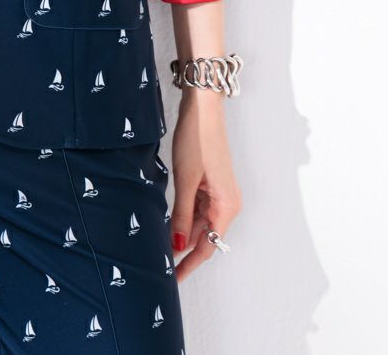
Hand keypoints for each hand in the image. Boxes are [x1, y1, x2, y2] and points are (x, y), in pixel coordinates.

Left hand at [168, 91, 241, 280]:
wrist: (203, 108)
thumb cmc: (197, 140)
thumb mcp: (185, 179)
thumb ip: (182, 214)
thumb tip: (178, 245)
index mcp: (226, 206)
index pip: (208, 246)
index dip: (189, 264)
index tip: (173, 279)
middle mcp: (227, 203)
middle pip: (205, 236)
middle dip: (184, 250)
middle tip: (161, 264)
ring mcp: (219, 193)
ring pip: (200, 222)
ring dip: (182, 232)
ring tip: (160, 244)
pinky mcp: (210, 183)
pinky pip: (197, 207)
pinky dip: (184, 215)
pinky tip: (168, 220)